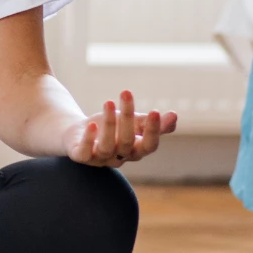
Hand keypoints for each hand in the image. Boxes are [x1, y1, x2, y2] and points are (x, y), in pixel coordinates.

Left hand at [63, 90, 177, 167]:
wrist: (78, 132)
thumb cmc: (110, 127)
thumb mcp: (132, 122)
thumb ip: (150, 122)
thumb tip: (175, 116)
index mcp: (135, 151)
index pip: (149, 145)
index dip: (153, 131)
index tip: (155, 111)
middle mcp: (119, 158)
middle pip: (127, 142)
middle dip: (128, 118)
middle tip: (126, 93)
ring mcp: (100, 159)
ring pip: (107, 146)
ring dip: (109, 124)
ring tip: (109, 102)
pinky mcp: (81, 157)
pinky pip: (84, 153)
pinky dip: (88, 140)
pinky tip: (92, 125)